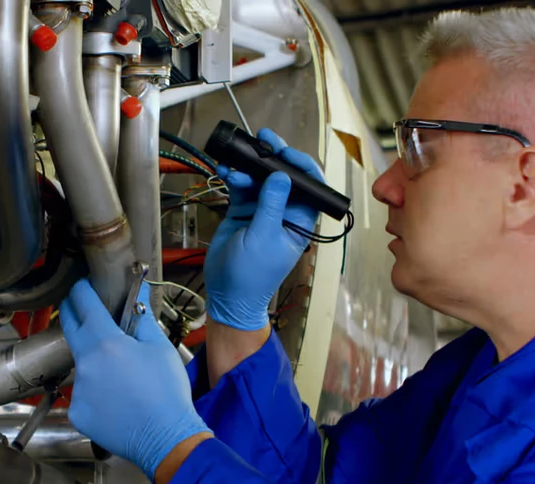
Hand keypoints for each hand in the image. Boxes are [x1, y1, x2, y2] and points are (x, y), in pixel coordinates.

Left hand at [60, 279, 210, 481]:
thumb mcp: (160, 348)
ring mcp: (78, 389)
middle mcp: (85, 363)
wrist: (165, 437)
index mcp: (105, 342)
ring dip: (92, 360)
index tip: (83, 286)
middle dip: (72, 313)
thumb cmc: (167, 391)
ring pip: (80, 364)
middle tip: (79, 307)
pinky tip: (115, 398)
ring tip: (117, 371)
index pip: (84, 304)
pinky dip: (95, 391)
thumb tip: (138, 298)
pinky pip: (82, 393)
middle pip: (69, 328)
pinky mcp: (77, 412)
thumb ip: (143, 319)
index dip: (82, 290)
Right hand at [205, 128, 324, 330]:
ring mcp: (263, 210)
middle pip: (283, 177)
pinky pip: (242, 187)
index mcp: (300, 220)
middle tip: (262, 139)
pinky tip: (225, 170)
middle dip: (273, 157)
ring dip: (249, 167)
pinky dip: (234, 177)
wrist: (227, 293)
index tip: (285, 151)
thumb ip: (272, 205)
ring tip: (236, 157)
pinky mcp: (243, 211)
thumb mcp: (264, 237)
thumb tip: (282, 176)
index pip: (310, 186)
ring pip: (260, 178)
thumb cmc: (252, 274)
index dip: (300, 165)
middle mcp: (284, 212)